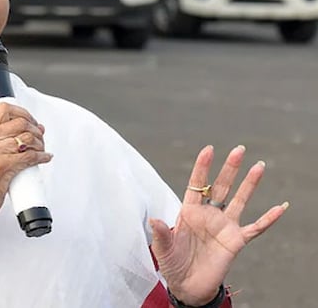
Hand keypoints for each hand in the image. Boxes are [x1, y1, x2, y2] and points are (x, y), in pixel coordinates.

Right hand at [0, 103, 51, 220]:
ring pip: (27, 138)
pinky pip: (30, 156)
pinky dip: (42, 156)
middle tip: (39, 136)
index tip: (30, 120)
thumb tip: (30, 126)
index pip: (3, 109)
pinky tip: (44, 157)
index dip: (23, 112)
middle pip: (20, 122)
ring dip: (40, 144)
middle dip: (35, 129)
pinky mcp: (3, 166)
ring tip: (41, 149)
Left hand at [150, 145, 287, 305]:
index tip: (209, 149)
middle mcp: (208, 215)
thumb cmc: (172, 264)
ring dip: (249, 184)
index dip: (203, 167)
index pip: (197, 184)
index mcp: (189, 212)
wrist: (187, 287)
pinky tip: (280, 207)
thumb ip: (161, 234)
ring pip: (239, 200)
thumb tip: (155, 220)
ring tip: (259, 166)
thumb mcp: (162, 249)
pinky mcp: (236, 241)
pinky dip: (268, 219)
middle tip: (239, 149)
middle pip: (221, 186)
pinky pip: (255, 228)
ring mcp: (224, 226)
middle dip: (229, 168)